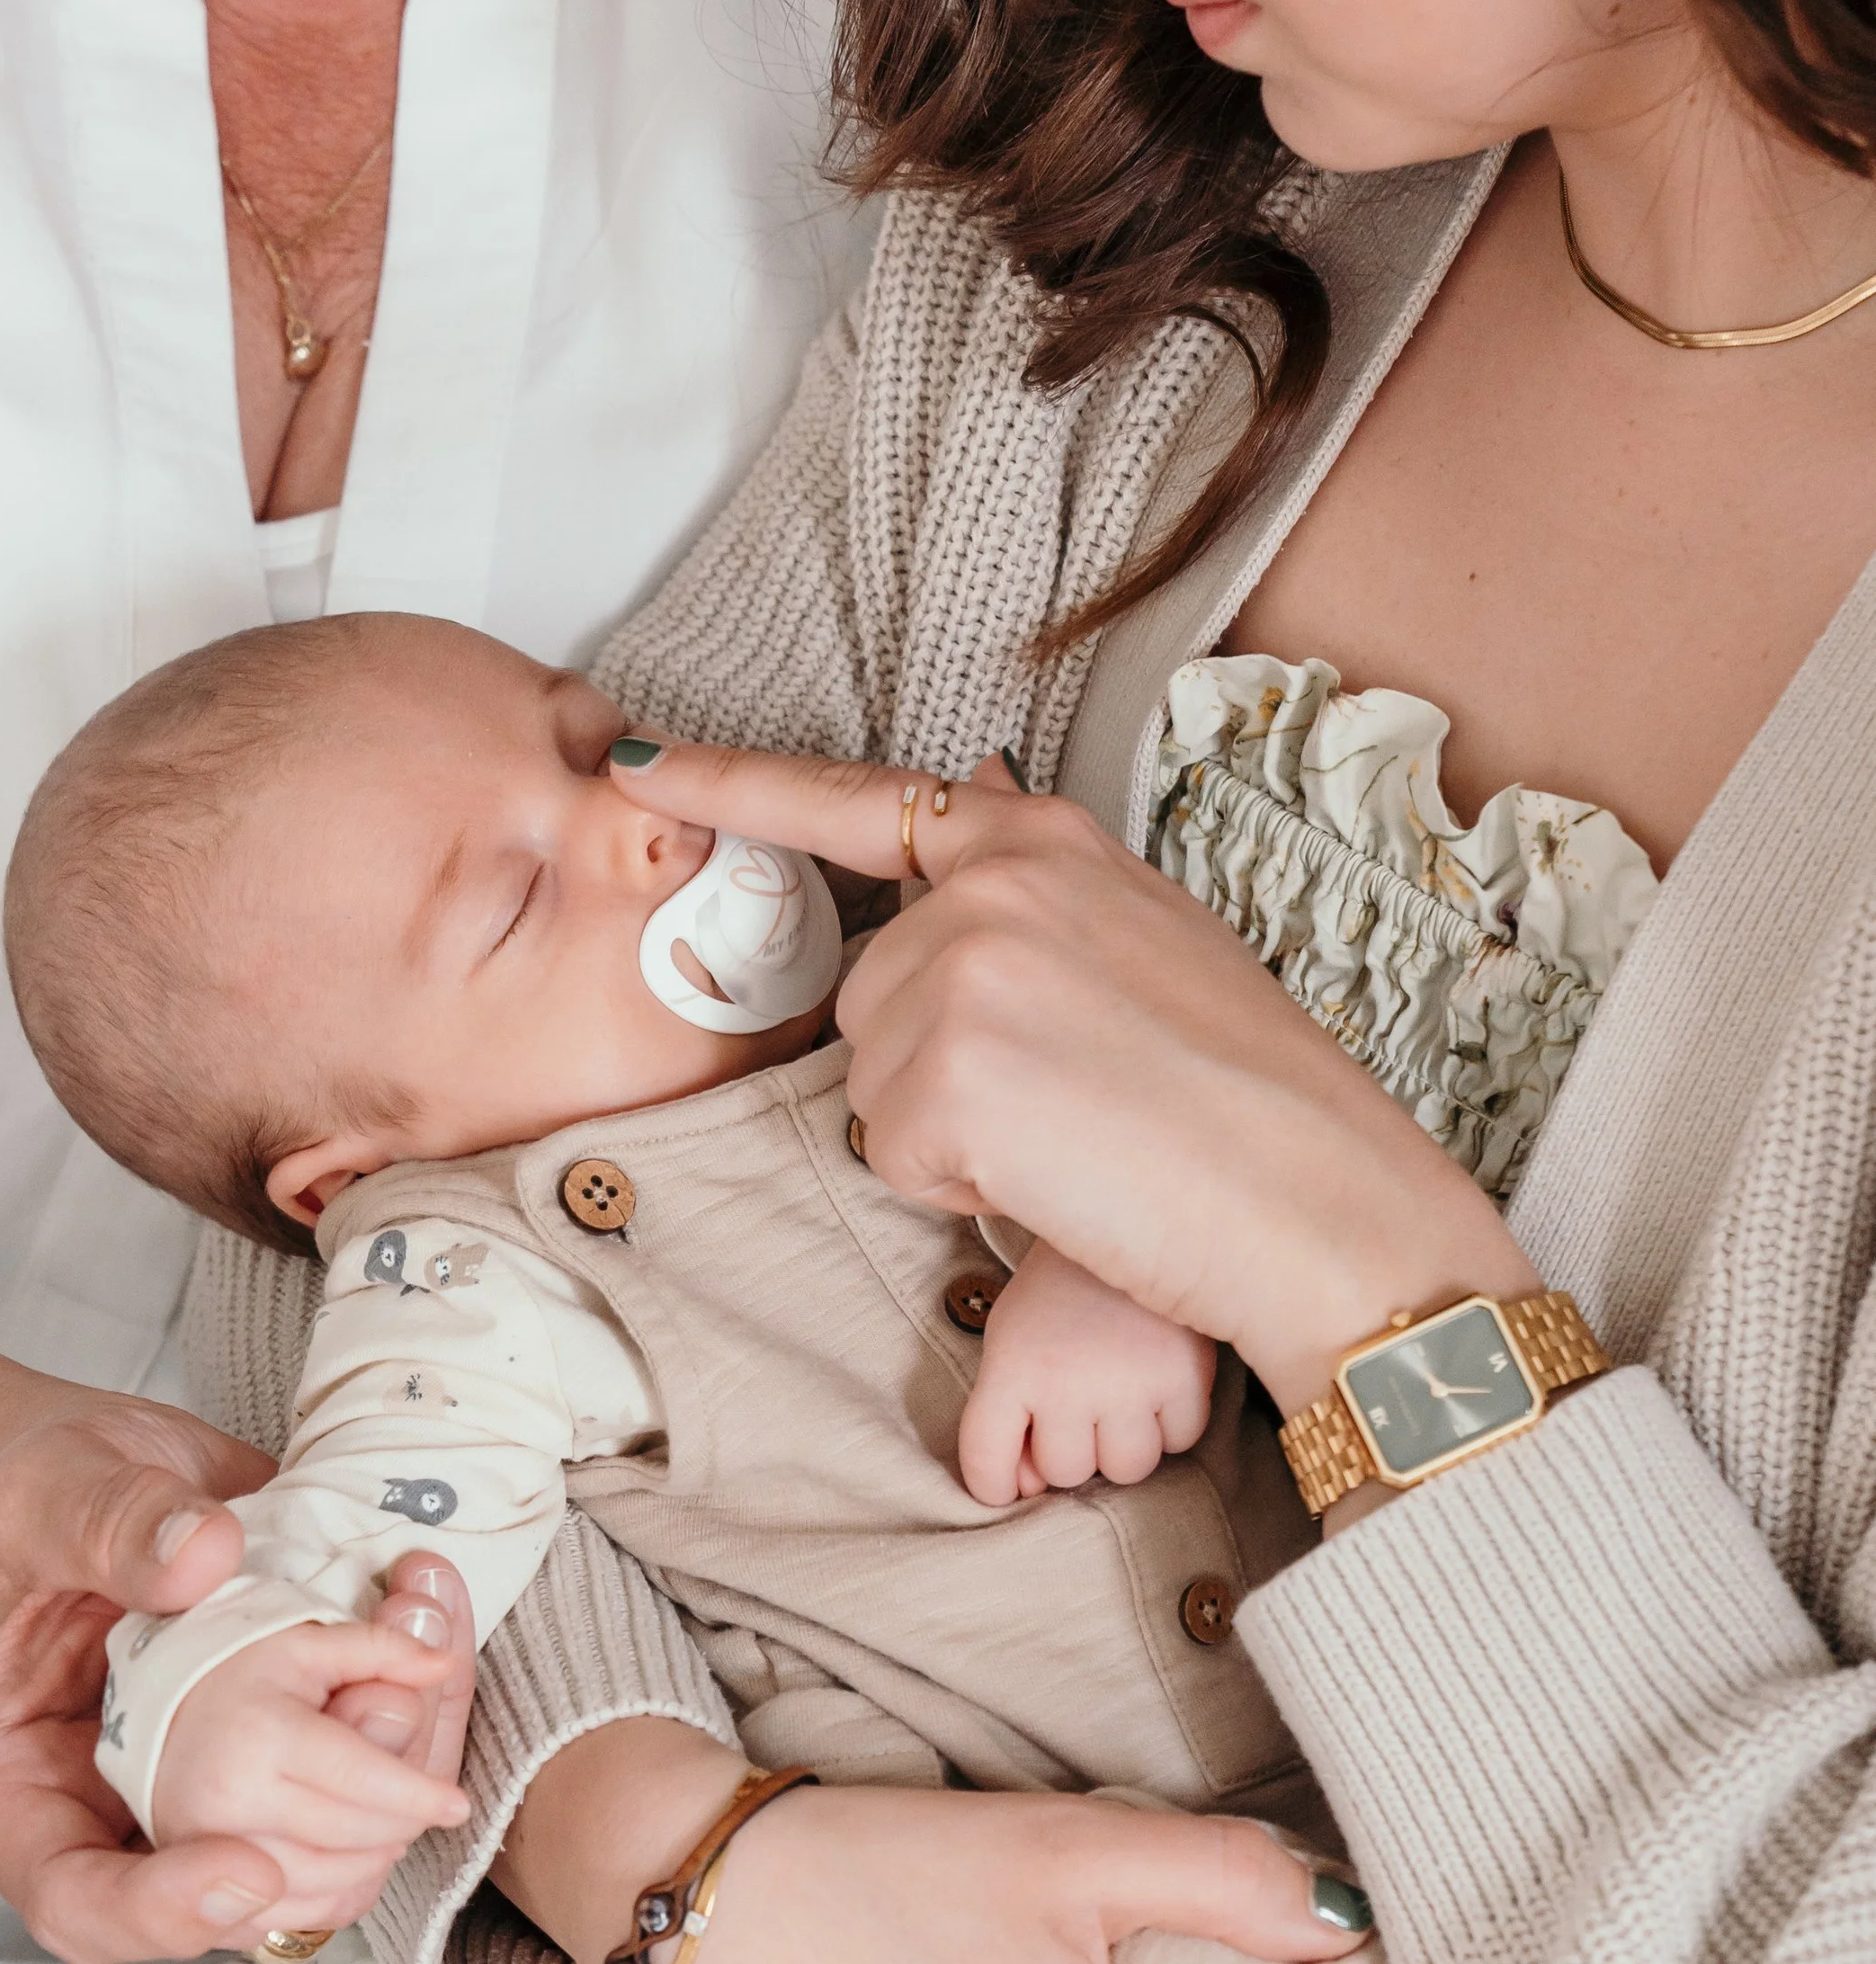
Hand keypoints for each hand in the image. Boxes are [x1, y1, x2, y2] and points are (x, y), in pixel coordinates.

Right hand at [0, 1386, 471, 1963]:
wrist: (112, 1480)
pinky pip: (349, 1821)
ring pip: (307, 1875)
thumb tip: (197, 1558)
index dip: (165, 1911)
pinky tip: (426, 1677)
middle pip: (219, 1907)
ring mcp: (195, 1814)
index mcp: (15, 1793)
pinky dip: (403, 1763)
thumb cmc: (43, 1499)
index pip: (76, 1903)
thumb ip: (107, 1524)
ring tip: (415, 1683)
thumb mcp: (50, 1491)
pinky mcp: (271, 1785)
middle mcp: (110, 1827)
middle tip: (386, 1730)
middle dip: (324, 1841)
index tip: (251, 1867)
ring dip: (386, 1803)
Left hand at [606, 739, 1530, 1414]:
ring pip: (870, 1081)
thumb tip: (959, 788)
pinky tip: (1056, 1173)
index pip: (856, 799)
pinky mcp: (944, 1072)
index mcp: (1042, 841)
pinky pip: (890, 1151)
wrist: (1317, 1197)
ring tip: (1070, 1136)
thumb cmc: (1250, 1095)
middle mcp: (989, 886)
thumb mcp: (1146, 934)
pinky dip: (957, 1186)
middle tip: (1066, 1101)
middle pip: (867, 992)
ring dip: (946, 1132)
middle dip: (934, 1066)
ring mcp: (961, 972)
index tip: (645, 765)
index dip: (739, 787)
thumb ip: (1032, 886)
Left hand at [959, 1240, 1215, 1504]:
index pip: (986, 1463)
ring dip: (1124, 1443)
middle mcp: (1068, 1383)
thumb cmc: (1061, 1294)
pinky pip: (1181, 1440)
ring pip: (1127, 1468)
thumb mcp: (1012, 1339)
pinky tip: (1161, 1382)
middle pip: (1066, 1472)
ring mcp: (1131, 1381)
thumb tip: (1029, 1488)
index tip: (1009, 1485)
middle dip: (1073, 1448)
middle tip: (1083, 1404)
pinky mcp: (1187, 1375)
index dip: (994, 1485)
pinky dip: (1173, 1422)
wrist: (1130, 1214)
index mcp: (1012, 1368)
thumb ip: (1006, 1415)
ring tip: (1123, 1396)